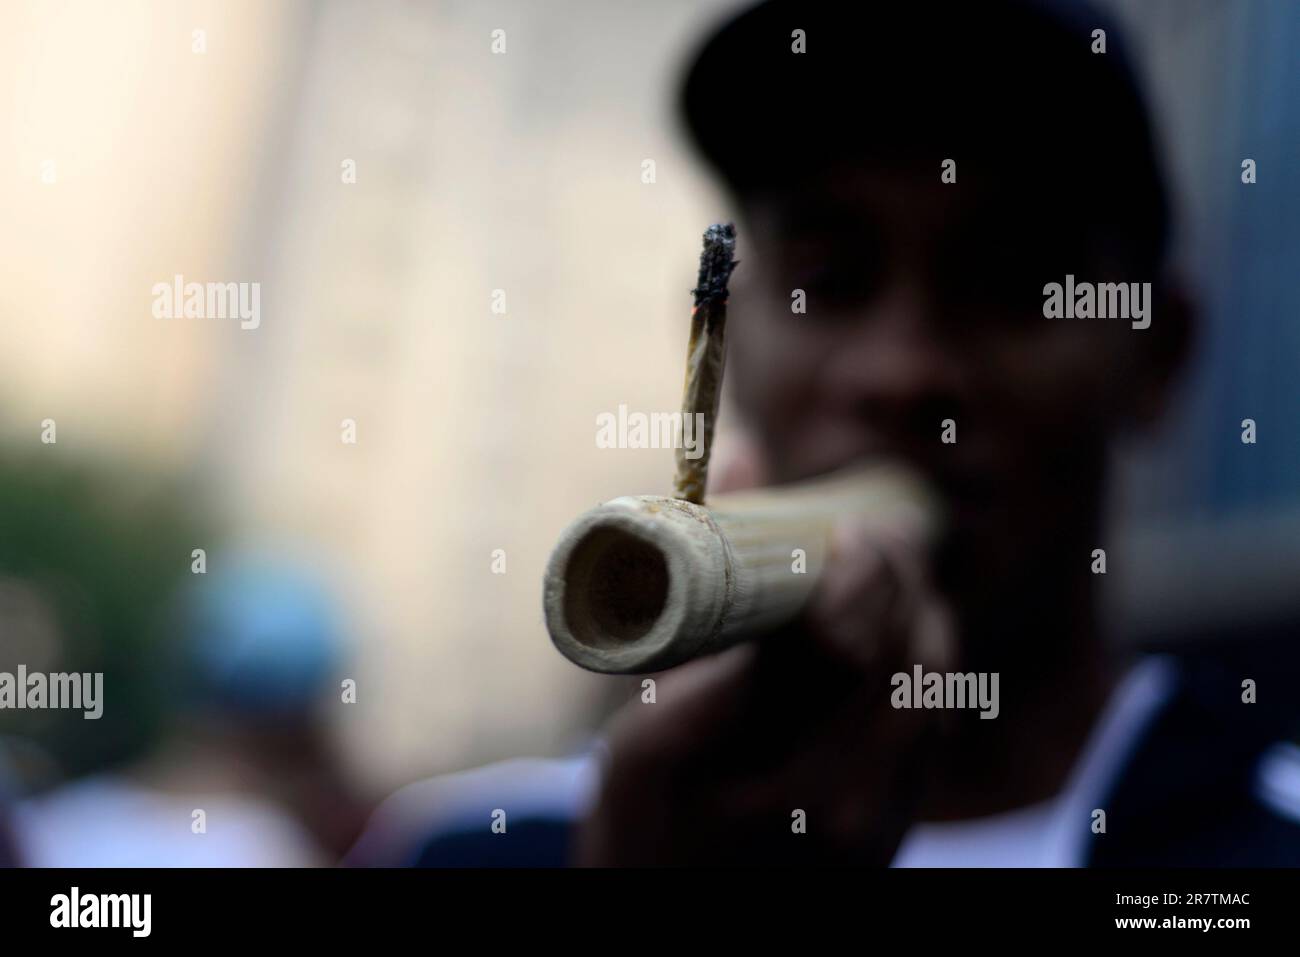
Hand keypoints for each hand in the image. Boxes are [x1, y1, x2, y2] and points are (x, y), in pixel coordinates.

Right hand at [575, 439, 953, 864]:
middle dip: (898, 582)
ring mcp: (873, 822)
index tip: (850, 531)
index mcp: (751, 770)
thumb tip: (735, 458)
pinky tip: (902, 630)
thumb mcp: (640, 734)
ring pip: (928, 690)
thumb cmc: (645, 830)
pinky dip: (924, 663)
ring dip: (920, 616)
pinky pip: (931, 726)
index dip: (859, 577)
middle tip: (877, 534)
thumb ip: (689, 602)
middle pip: (900, 662)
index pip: (838, 651)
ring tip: (891, 572)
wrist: (676, 927)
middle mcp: (828, 802)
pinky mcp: (896, 831)